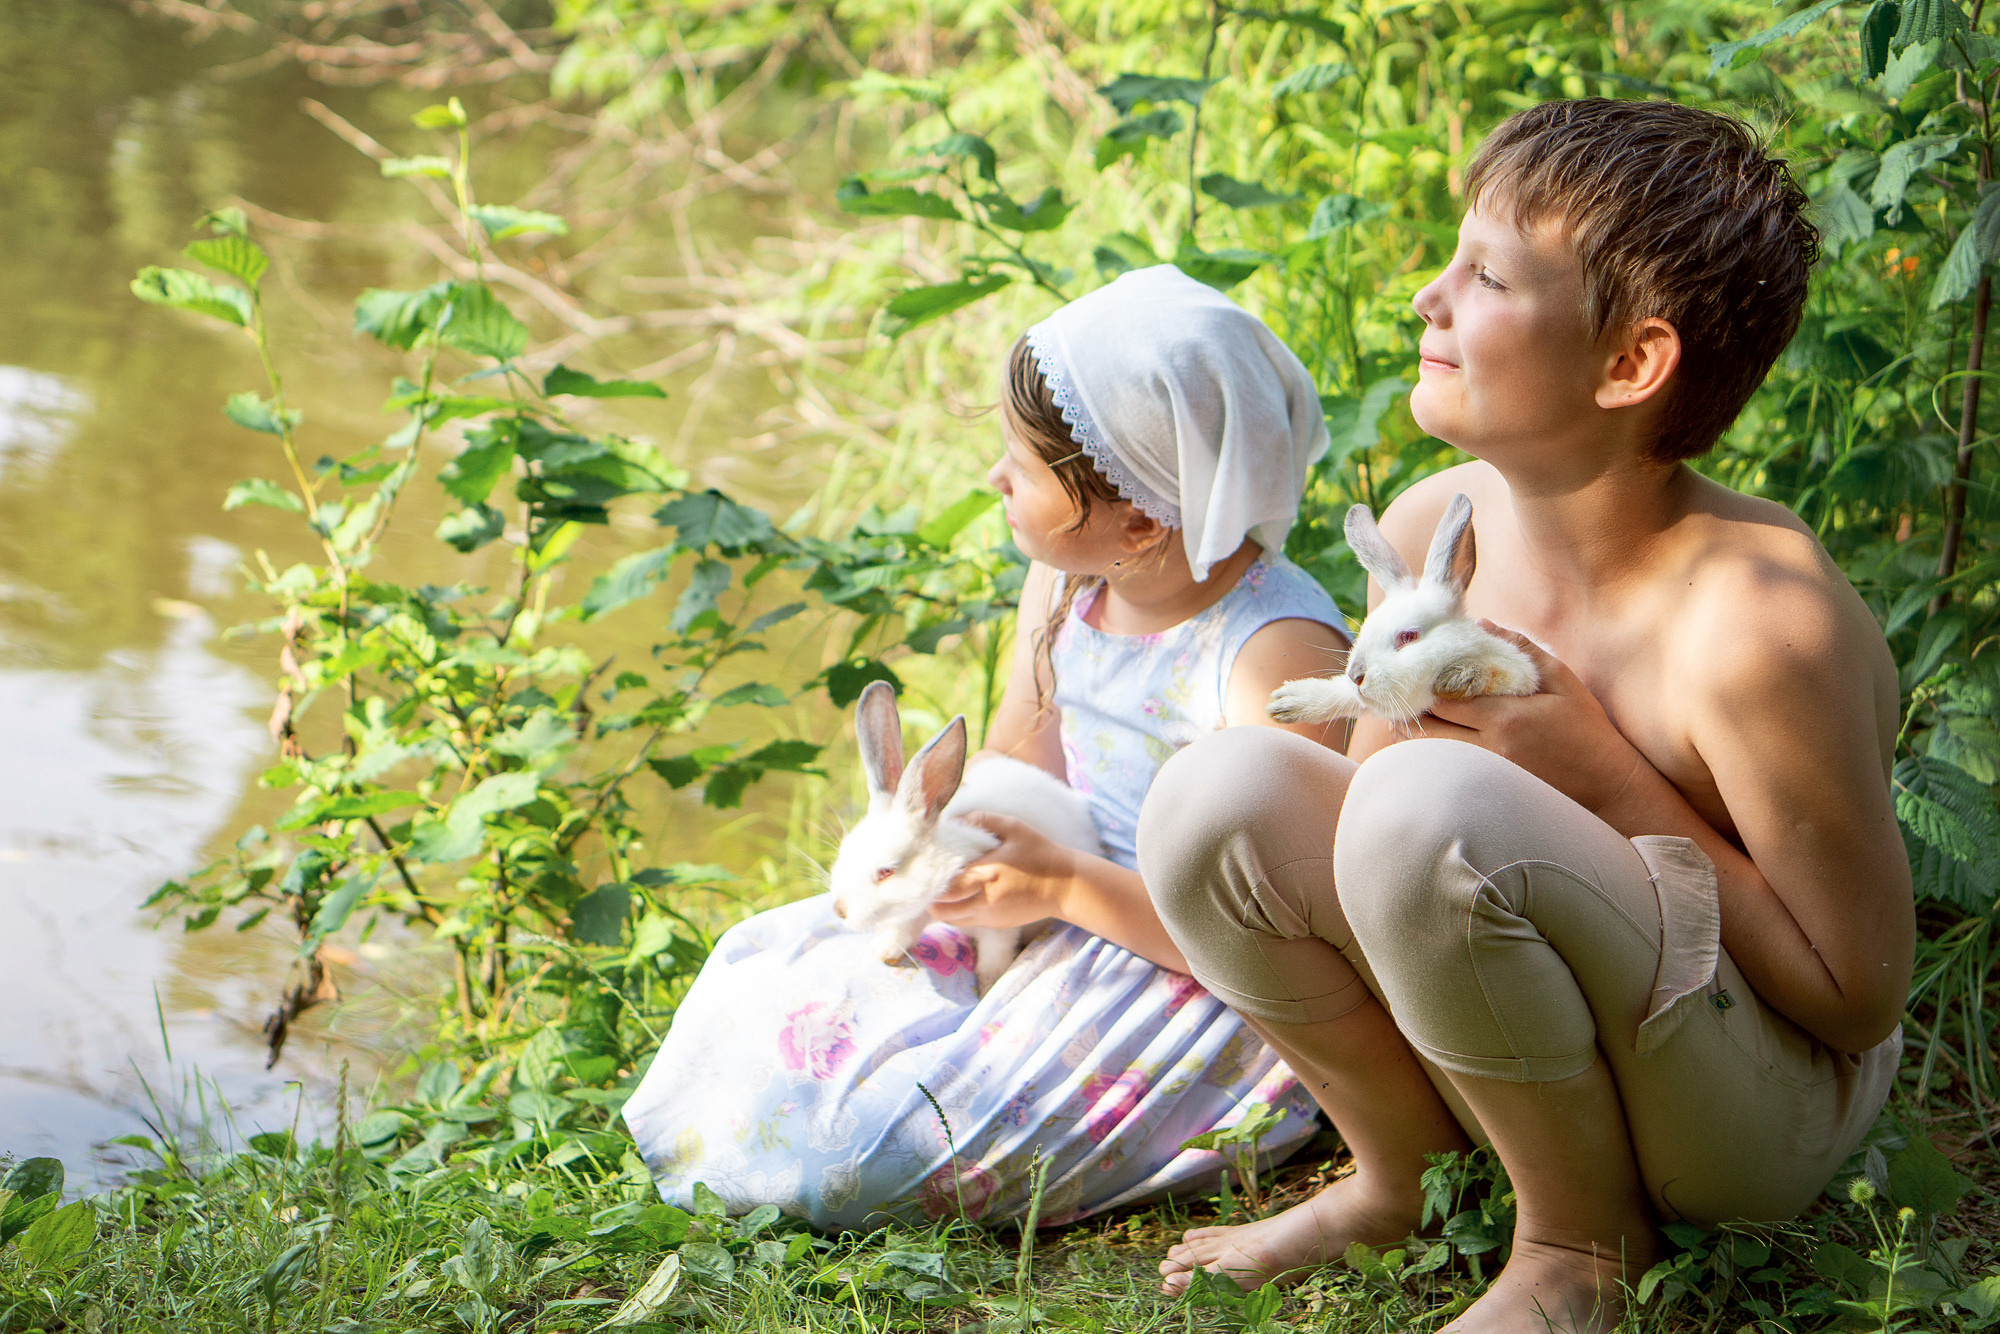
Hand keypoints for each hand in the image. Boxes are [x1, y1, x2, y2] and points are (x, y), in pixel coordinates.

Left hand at [930, 812, 1077, 930]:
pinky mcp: (996, 924)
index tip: (921, 868)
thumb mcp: (1015, 828)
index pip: (946, 886)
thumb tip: (956, 819)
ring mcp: (990, 916)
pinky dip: (954, 912)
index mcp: (988, 873)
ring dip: (940, 907)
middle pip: (941, 908)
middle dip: (929, 897)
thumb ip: (983, 820)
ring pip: (950, 919)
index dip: (929, 880)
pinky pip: (964, 922)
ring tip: (937, 890)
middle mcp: (985, 899)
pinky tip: (956, 897)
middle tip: (924, 881)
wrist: (1067, 887)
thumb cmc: (1041, 853)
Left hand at [1416, 623, 1650, 816]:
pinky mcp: (1491, 788)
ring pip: (1434, 752)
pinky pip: (1450, 768)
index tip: (1421, 669)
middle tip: (1410, 691)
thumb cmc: (1588, 728)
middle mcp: (1490, 749)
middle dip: (1416, 708)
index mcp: (1506, 718)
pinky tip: (1437, 738)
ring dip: (1423, 732)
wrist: (1609, 785)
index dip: (1426, 684)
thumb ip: (1521, 650)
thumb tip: (1482, 625)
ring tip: (1416, 713)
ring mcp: (1488, 773)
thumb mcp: (1562, 680)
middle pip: (1431, 728)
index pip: (1445, 699)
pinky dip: (1439, 751)